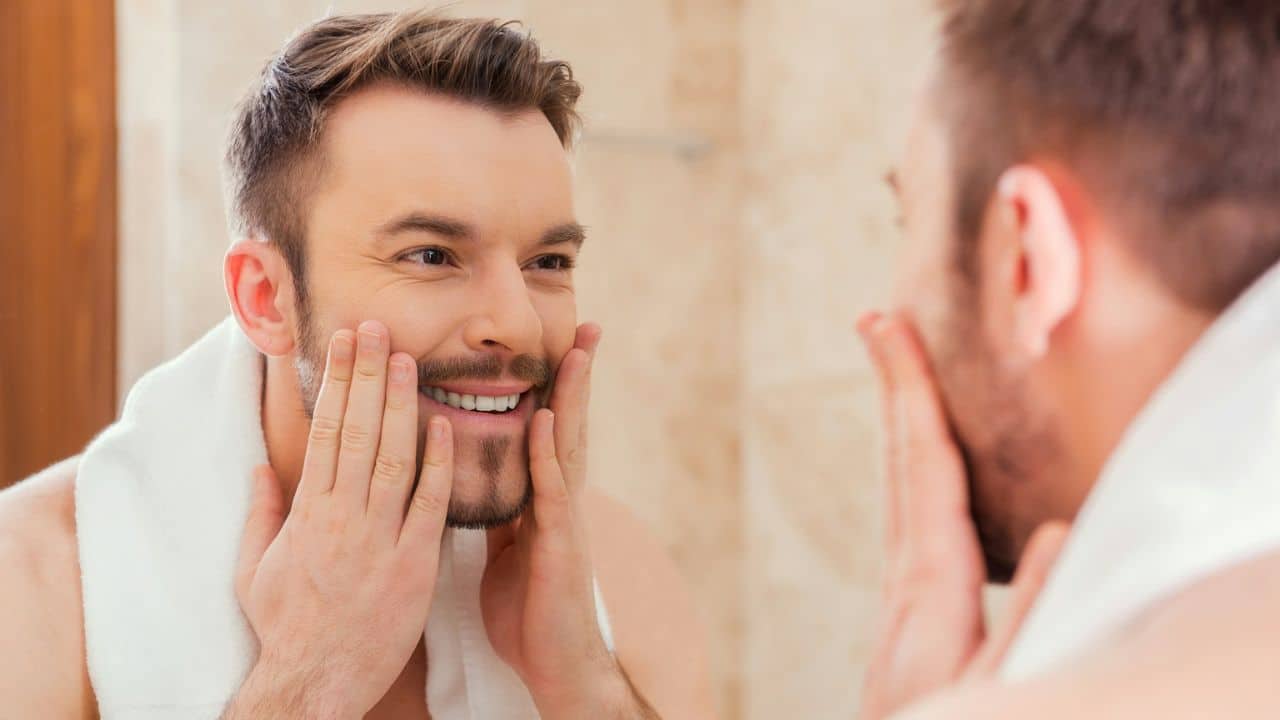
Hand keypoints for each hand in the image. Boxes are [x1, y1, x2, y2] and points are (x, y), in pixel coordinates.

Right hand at [226, 321, 452, 719]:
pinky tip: (445, 426)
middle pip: (357, 432)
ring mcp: (377, 541)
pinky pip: (429, 507)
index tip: (344, 343)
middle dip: (366, 375)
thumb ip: (261, 514)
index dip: (337, 382)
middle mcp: (340, 517)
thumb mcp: (253, 570)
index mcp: (306, 512)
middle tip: (377, 328)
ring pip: (392, 458)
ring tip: (407, 359)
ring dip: (401, 405)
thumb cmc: (285, 628)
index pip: (324, 431)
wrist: (313, 683)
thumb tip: (261, 468)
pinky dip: (438, 465)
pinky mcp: (412, 567)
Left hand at [481, 324, 656, 718]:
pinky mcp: (559, 544)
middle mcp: (559, 500)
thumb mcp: (505, 554)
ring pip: (568, 446)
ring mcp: (564, 519)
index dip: (554, 389)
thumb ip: (499, 515)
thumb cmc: (529, 612)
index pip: (549, 432)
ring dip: (572, 397)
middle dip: (576, 376)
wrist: (554, 665)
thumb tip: (478, 485)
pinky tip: (545, 419)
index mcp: (543, 501)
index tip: (558, 344)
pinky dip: (548, 453)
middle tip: (587, 326)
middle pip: (568, 425)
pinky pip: (550, 491)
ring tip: (576, 350)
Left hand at [856, 312, 1067, 719]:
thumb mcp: (1001, 680)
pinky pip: (908, 519)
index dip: (910, 393)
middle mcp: (906, 582)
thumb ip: (1032, 611)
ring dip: (900, 423)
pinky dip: (913, 472)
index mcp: (929, 586)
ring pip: (898, 488)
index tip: (888, 331)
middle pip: (899, 462)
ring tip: (898, 372)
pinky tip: (923, 472)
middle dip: (893, 387)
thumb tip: (1058, 527)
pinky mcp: (909, 617)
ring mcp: (902, 598)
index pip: (921, 467)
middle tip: (876, 321)